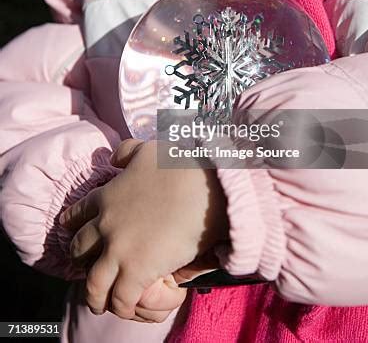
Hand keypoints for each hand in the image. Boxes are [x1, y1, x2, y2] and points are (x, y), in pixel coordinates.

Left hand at [59, 139, 228, 318]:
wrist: (205, 188)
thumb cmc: (180, 166)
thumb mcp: (147, 149)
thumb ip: (127, 152)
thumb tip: (114, 158)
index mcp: (107, 196)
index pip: (77, 215)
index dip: (73, 226)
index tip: (74, 233)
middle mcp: (106, 225)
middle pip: (79, 250)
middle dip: (82, 261)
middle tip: (88, 267)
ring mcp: (119, 250)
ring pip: (94, 282)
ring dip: (95, 294)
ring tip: (99, 301)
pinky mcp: (137, 271)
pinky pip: (119, 298)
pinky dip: (121, 306)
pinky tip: (126, 307)